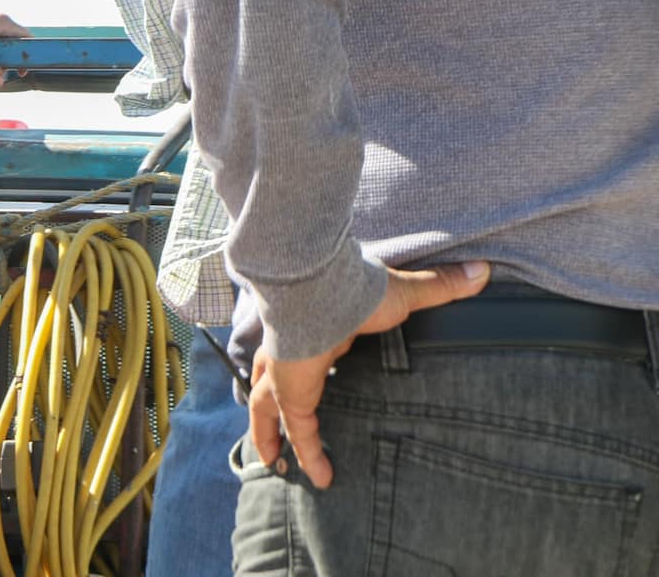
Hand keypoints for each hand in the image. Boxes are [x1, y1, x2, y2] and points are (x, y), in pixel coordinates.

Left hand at [248, 260, 488, 488]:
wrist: (322, 288)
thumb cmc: (357, 288)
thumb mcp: (404, 292)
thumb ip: (439, 286)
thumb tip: (482, 271)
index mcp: (315, 327)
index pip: (302, 351)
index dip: (303, 363)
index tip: (311, 373)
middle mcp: (291, 352)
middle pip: (268, 380)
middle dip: (268, 403)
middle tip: (271, 426)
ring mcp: (285, 373)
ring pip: (266, 407)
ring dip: (268, 432)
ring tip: (273, 458)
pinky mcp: (291, 393)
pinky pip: (298, 430)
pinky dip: (308, 453)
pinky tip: (321, 478)